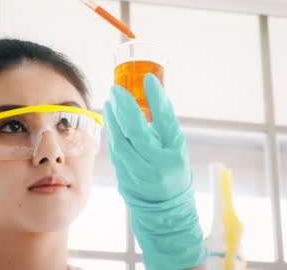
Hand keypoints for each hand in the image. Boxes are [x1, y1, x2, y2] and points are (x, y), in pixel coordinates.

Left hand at [104, 73, 206, 268]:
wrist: (165, 208)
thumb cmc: (173, 170)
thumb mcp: (176, 145)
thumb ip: (164, 121)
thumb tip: (152, 90)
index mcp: (173, 154)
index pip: (164, 122)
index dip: (156, 99)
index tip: (149, 79)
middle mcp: (155, 165)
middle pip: (135, 131)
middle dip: (124, 107)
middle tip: (118, 89)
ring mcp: (137, 172)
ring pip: (121, 141)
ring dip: (114, 119)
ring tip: (111, 100)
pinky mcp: (124, 176)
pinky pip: (115, 150)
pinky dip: (112, 132)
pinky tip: (110, 119)